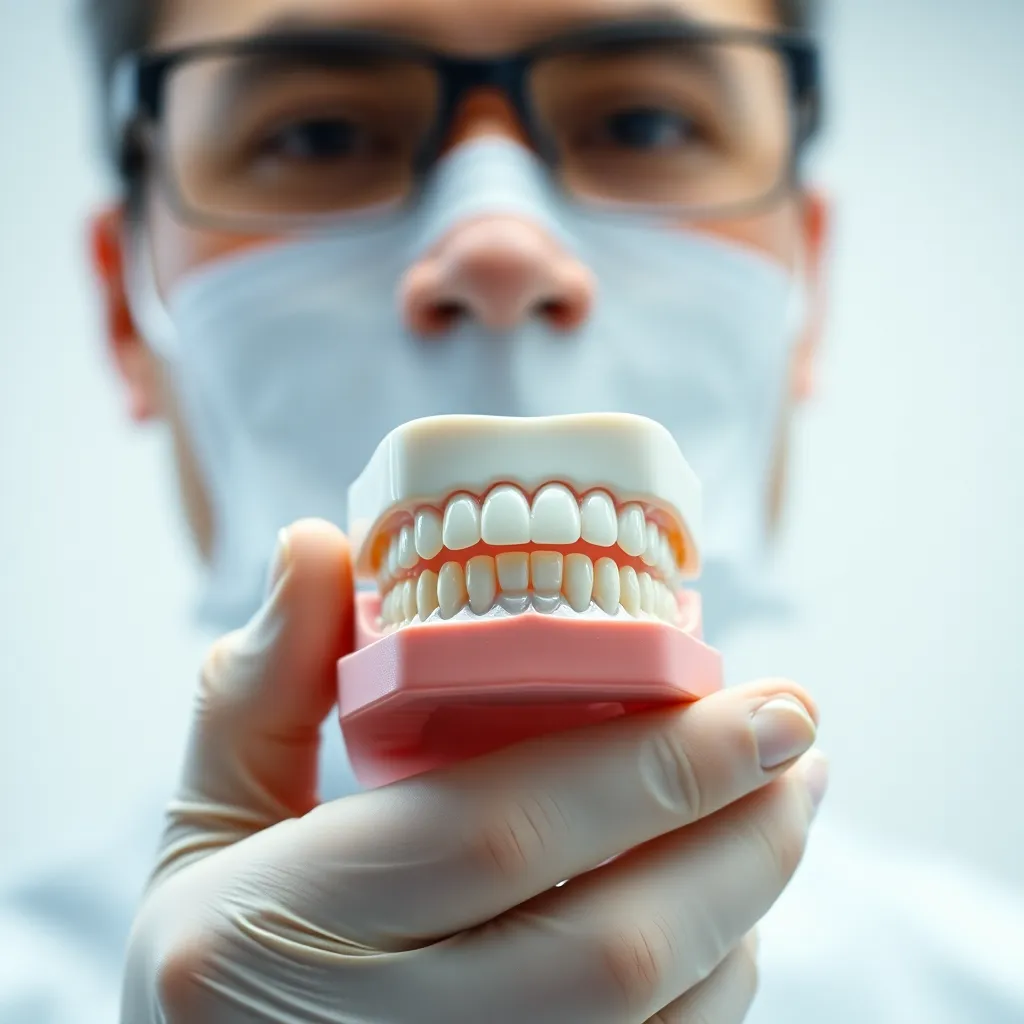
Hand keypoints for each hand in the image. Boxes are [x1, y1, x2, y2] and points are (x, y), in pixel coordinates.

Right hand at [121, 519, 826, 1023]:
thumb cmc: (216, 961)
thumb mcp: (208, 824)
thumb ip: (260, 686)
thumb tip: (317, 542)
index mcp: (278, 929)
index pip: (497, 831)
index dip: (653, 764)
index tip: (763, 701)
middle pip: (607, 945)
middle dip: (739, 837)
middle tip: (802, 745)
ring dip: (747, 907)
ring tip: (789, 806)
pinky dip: (717, 989)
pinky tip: (732, 914)